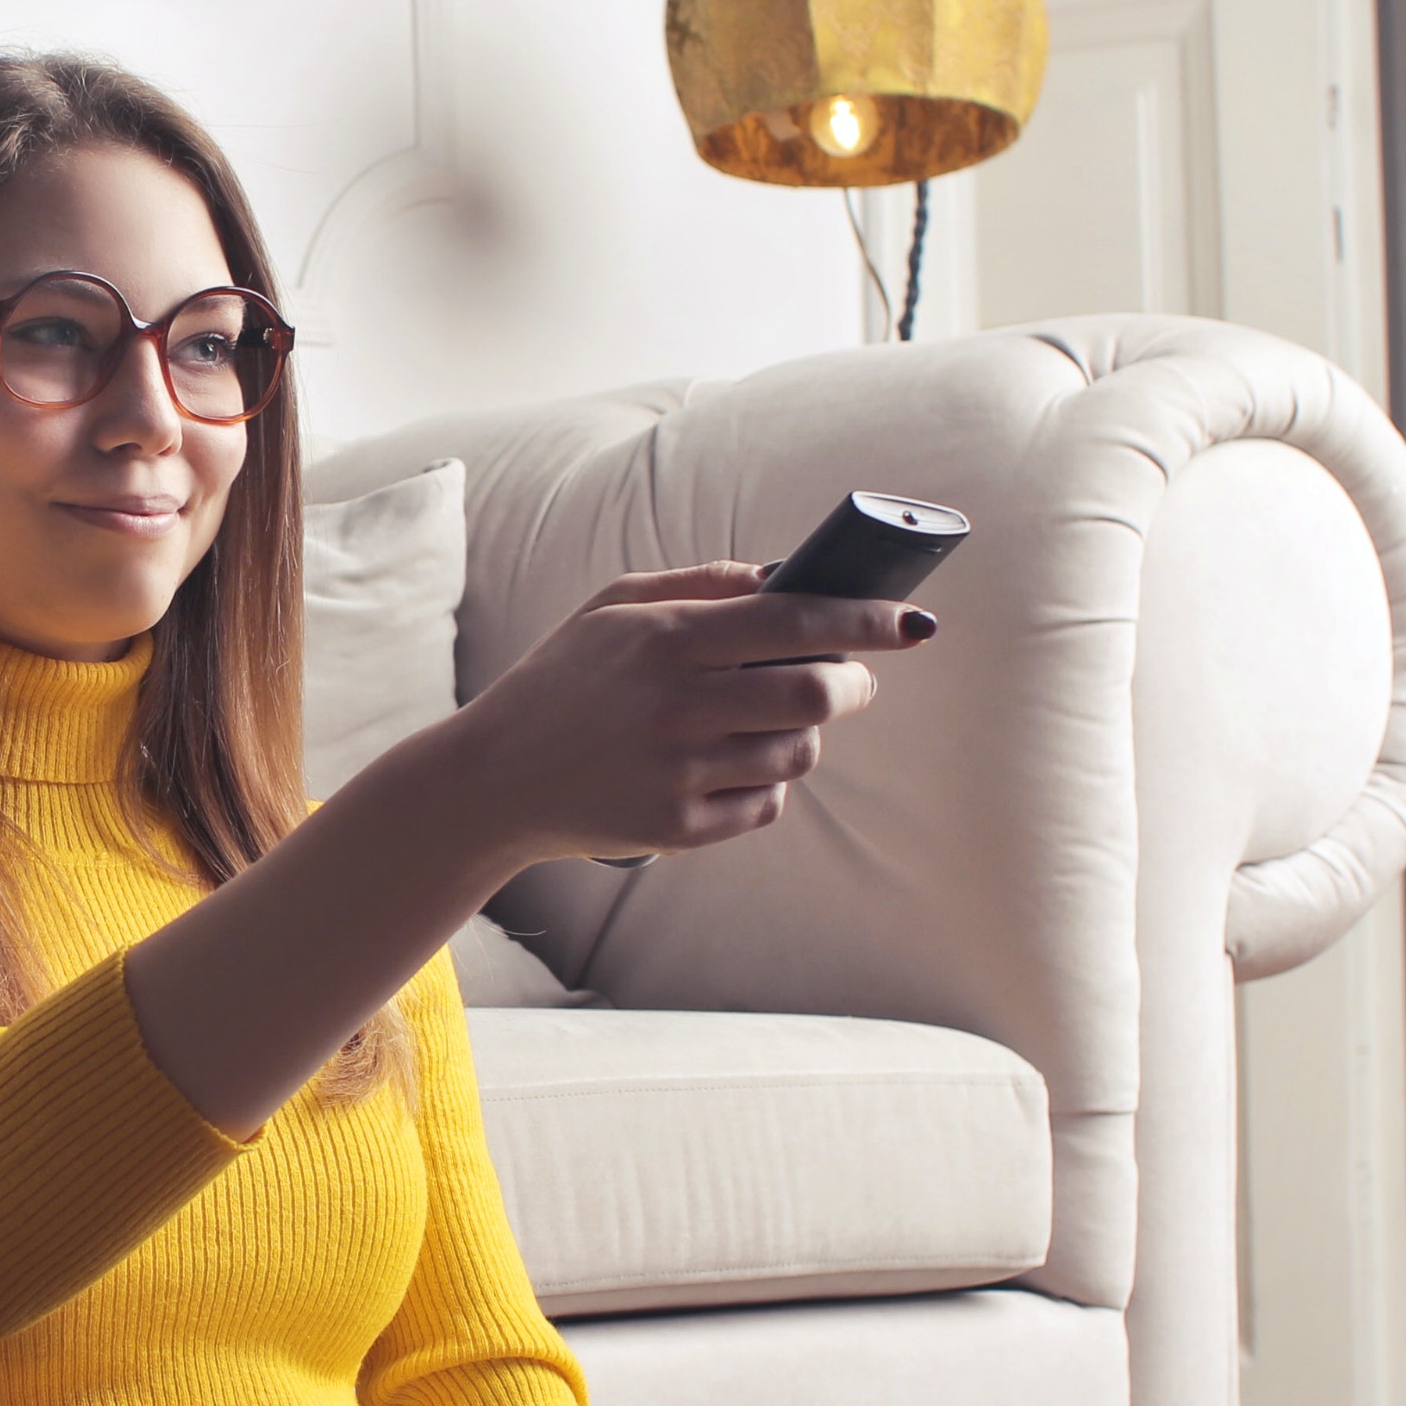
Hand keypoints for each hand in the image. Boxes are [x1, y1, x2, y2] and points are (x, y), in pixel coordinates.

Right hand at [405, 565, 928, 870]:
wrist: (494, 780)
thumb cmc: (565, 681)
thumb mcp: (614, 608)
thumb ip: (703, 583)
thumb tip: (789, 576)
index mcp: (666, 637)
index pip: (794, 621)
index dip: (866, 620)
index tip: (911, 620)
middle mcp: (677, 705)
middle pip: (815, 694)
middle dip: (854, 683)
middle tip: (852, 679)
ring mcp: (678, 773)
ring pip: (798, 753)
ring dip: (806, 734)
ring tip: (770, 722)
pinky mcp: (676, 829)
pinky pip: (765, 803)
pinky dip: (765, 783)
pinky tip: (726, 767)